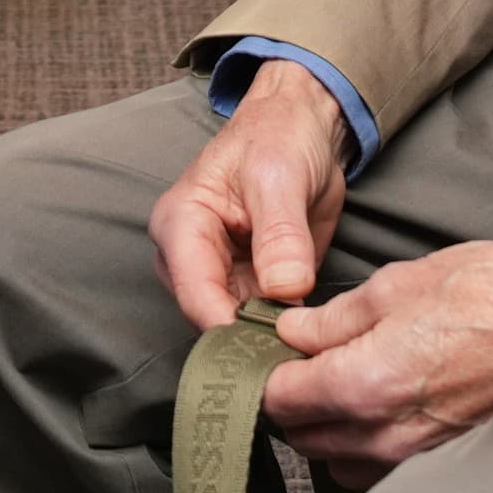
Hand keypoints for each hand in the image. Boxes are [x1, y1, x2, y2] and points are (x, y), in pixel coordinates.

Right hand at [150, 57, 349, 329]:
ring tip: (308, 356)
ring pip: (238, 330)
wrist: (303, 128)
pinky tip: (311, 344)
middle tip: (295, 364)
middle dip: (250, 344)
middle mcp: (191, 258)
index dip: (229, 330)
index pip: (195, 294)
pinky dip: (286, 335)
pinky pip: (264, 323)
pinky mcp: (252, 286)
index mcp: (180, 224)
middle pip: (211, 320)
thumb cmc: (278, 137)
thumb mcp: (279, 177)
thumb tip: (285, 290)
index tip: (270, 356)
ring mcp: (222, 275)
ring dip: (270, 345)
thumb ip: (280, 233)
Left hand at [259, 235, 492, 485]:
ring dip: (329, 427)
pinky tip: (384, 399)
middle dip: (292, 401)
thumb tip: (292, 331)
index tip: (268, 352)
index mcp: (365, 384)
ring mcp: (418, 456)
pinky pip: (382, 466)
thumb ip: (334, 317)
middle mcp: (387, 435)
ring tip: (344, 378)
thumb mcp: (399, 284)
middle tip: (302, 359)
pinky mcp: (445, 461)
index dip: (266, 373)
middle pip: (304, 438)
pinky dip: (368, 441)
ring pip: (340, 459)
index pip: (280, 401)